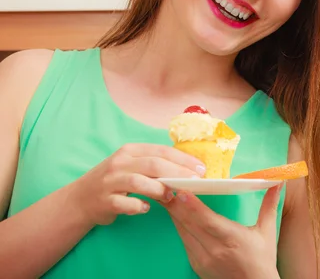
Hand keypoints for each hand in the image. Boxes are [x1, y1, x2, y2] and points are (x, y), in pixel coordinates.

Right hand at [68, 143, 205, 225]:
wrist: (79, 200)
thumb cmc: (113, 181)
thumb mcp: (131, 165)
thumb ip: (154, 165)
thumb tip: (187, 168)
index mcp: (130, 151)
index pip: (161, 151)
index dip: (183, 159)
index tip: (201, 168)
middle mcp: (120, 163)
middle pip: (153, 164)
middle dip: (177, 173)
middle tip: (194, 182)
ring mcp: (110, 181)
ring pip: (139, 181)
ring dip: (158, 189)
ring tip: (171, 195)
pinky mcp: (104, 201)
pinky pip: (124, 203)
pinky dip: (138, 206)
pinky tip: (146, 208)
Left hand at [164, 184, 282, 278]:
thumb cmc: (262, 260)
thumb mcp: (267, 231)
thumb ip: (269, 205)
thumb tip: (277, 182)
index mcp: (233, 239)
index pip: (208, 221)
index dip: (193, 206)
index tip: (182, 191)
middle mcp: (215, 250)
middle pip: (190, 224)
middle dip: (176, 205)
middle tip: (166, 186)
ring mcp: (203, 260)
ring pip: (183, 232)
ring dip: (174, 214)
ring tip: (166, 196)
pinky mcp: (196, 265)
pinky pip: (184, 241)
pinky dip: (179, 226)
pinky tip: (175, 213)